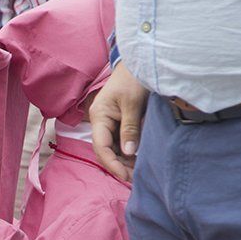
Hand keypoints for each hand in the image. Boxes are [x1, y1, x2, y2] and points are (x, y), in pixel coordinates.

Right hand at [90, 62, 148, 181]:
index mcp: (99, 116)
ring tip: (139, 172)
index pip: (101, 147)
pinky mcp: (120, 121)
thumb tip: (128, 153)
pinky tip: (139, 159)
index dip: (112, 163)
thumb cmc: (134, 78)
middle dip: (119, 165)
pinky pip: (121, 141)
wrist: (140, 61)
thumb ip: (130, 129)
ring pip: (114, 147)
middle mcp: (101, 121)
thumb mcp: (133, 103)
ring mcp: (110, 122)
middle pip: (106, 150)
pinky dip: (129, 152)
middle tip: (135, 178)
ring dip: (124, 160)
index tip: (126, 175)